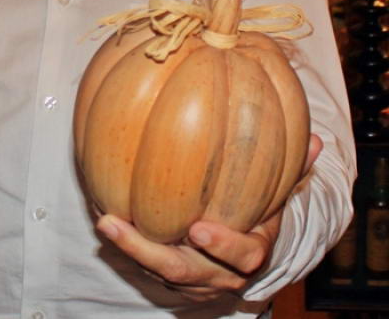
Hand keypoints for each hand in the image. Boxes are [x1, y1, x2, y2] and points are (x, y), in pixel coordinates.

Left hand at [96, 133, 322, 301]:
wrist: (247, 256)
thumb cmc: (260, 215)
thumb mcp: (279, 195)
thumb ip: (293, 170)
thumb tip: (315, 141)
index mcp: (250, 253)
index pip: (241, 255)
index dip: (222, 244)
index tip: (199, 227)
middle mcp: (219, 273)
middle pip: (183, 271)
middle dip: (147, 251)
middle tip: (116, 224)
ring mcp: (192, 279)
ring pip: (157, 270)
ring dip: (128, 248)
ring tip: (104, 220)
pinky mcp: (170, 277)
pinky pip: (145, 264)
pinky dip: (125, 244)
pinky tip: (105, 213)